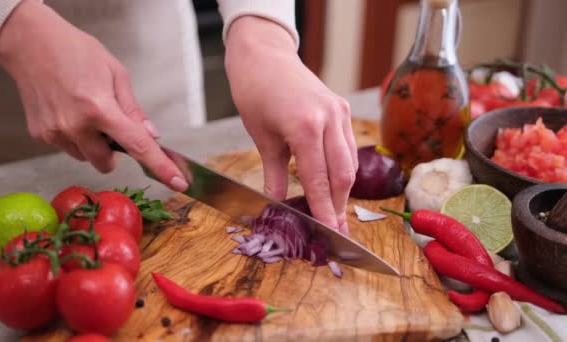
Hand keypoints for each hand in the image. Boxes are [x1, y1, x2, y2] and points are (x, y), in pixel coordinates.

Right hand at [0, 0, 187, 191]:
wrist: (29, 42)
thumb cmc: (74, 50)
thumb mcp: (116, 73)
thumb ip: (134, 109)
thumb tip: (151, 135)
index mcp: (100, 109)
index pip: (137, 146)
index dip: (160, 167)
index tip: (178, 183)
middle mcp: (76, 126)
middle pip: (107, 163)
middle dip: (114, 151)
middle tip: (110, 124)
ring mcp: (55, 133)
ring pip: (86, 157)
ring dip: (93, 144)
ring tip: (85, 111)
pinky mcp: (40, 134)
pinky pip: (68, 147)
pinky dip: (75, 137)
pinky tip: (68, 111)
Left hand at [224, 17, 357, 233]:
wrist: (264, 56)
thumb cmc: (256, 93)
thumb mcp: (262, 138)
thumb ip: (274, 175)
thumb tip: (278, 205)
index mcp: (306, 127)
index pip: (320, 180)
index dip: (325, 210)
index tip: (329, 232)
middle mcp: (329, 119)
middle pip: (343, 175)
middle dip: (338, 205)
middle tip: (334, 229)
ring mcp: (339, 112)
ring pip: (350, 162)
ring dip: (343, 189)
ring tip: (334, 211)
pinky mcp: (341, 108)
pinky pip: (348, 146)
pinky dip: (343, 167)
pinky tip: (335, 182)